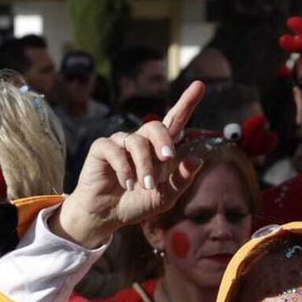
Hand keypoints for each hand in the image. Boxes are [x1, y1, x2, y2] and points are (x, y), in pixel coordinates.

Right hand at [54, 82, 205, 248]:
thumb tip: (197, 160)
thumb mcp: (163, 198)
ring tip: (144, 185)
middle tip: (168, 158)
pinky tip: (126, 184)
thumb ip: (180, 181)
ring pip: (137, 142)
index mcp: (158, 150)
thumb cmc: (135, 203)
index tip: (200, 86)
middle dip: (164, 141)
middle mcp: (140, 141)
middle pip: (156, 126)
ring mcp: (120, 143)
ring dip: (144, 165)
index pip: (174, 122)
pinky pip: (115, 150)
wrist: (107, 216)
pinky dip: (124, 168)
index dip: (186, 104)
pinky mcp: (102, 148)